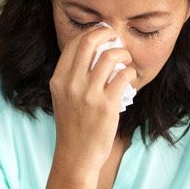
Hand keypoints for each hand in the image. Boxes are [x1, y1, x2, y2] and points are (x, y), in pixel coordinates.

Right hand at [49, 25, 134, 176]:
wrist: (76, 155)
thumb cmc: (73, 125)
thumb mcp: (63, 97)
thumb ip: (73, 75)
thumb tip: (97, 50)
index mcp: (58, 80)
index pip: (74, 44)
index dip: (91, 33)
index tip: (103, 34)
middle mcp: (71, 84)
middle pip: (90, 42)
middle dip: (107, 33)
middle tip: (116, 37)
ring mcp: (88, 95)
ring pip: (110, 56)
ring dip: (123, 53)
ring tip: (126, 60)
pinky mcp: (107, 106)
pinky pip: (124, 76)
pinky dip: (130, 73)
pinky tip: (130, 79)